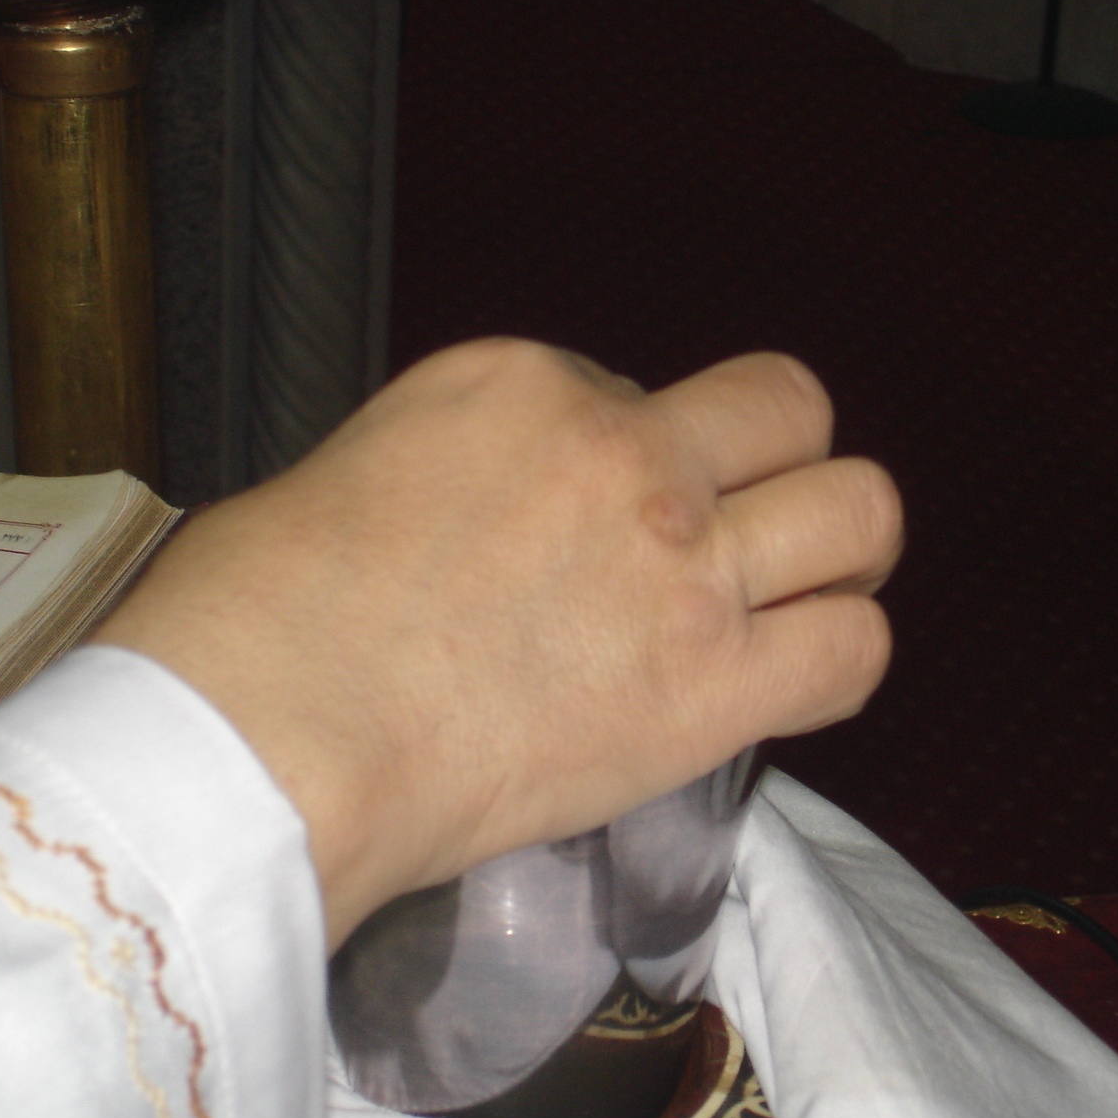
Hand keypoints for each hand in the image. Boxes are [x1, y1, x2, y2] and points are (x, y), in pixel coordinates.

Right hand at [96, 338, 901, 947]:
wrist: (264, 737)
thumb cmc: (255, 621)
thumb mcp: (354, 474)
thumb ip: (458, 476)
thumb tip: (491, 530)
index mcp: (522, 381)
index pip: (634, 394)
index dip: (621, 462)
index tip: (581, 534)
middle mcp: (625, 449)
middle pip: (785, 408)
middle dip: (775, 462)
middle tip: (743, 530)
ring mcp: (682, 562)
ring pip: (861, 510)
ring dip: (840, 550)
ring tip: (799, 595)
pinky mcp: (711, 686)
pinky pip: (855, 651)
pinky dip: (838, 657)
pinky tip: (790, 677)